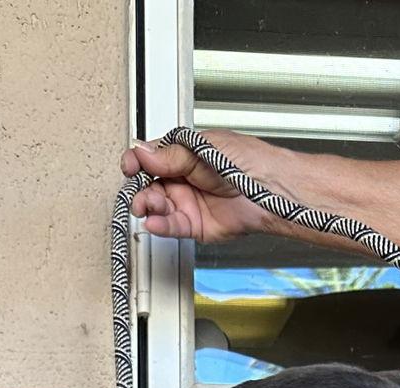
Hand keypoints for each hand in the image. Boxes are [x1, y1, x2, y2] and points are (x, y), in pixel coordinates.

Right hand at [121, 132, 277, 243]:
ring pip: (158, 207)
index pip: (151, 158)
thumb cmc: (247, 162)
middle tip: (140, 192)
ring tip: (149, 206)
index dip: (137, 161)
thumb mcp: (203, 150)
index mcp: (184, 154)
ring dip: (148, 207)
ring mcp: (188, 202)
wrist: (268, 189)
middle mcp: (183, 178)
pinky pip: (172, 227)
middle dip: (141, 189)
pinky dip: (160, 226)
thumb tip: (143, 152)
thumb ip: (171, 155)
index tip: (131, 165)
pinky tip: (154, 223)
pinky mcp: (195, 225)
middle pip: (150, 185)